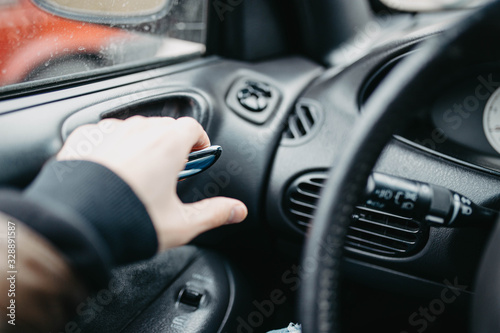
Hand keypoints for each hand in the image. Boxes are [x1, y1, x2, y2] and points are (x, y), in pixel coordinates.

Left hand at [57, 116, 246, 250]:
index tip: (199, 154)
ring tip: (141, 171)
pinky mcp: (83, 139)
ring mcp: (108, 132)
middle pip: (165, 126)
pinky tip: (111, 169)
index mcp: (167, 144)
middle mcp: (138, 131)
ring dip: (143, 143)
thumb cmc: (126, 221)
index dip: (200, 140)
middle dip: (173, 143)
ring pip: (134, 128)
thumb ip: (214, 213)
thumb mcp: (180, 223)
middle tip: (172, 168)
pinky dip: (113, 146)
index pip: (193, 127)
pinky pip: (105, 134)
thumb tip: (237, 211)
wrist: (74, 226)